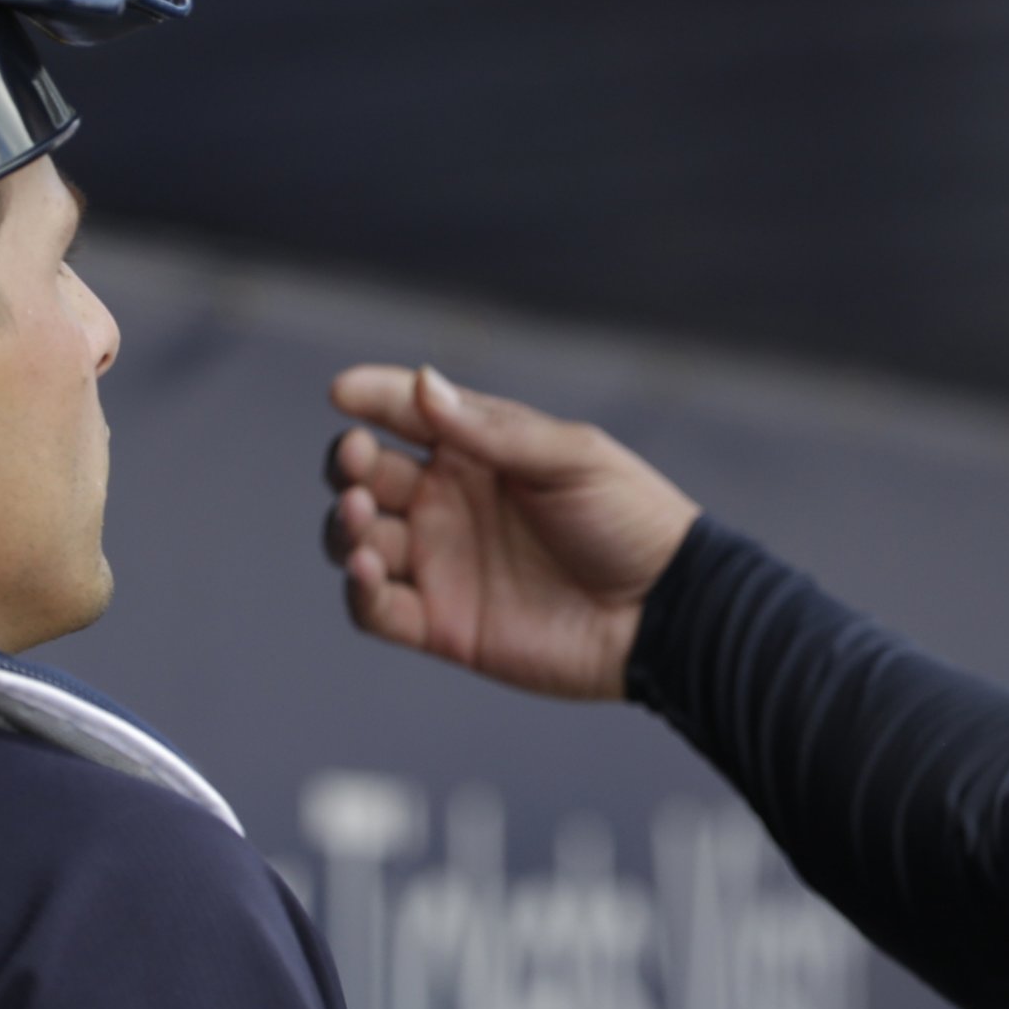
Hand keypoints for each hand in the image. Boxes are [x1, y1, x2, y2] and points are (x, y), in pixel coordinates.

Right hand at [321, 365, 701, 700]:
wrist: (665, 613)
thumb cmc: (630, 520)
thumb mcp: (571, 459)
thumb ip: (493, 431)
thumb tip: (425, 384)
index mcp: (477, 450)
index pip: (406, 412)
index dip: (371, 397)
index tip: (344, 391)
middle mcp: (448, 502)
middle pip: (366, 474)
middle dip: (349, 463)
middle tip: (357, 458)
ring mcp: (441, 563)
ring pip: (359, 538)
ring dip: (345, 525)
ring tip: (363, 516)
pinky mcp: (441, 625)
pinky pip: (377, 608)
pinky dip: (357, 589)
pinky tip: (367, 568)